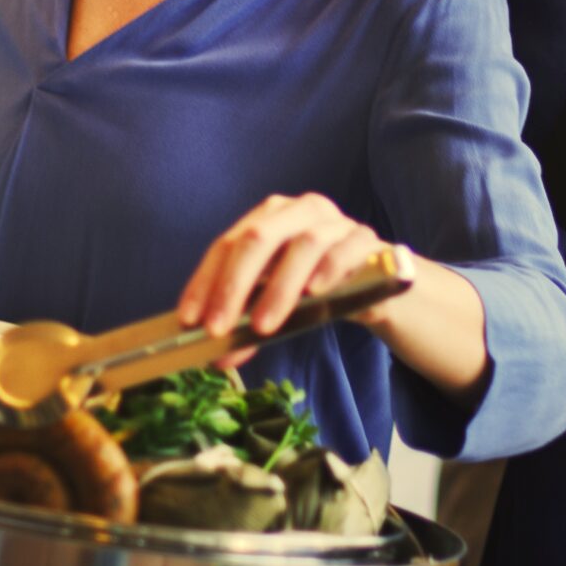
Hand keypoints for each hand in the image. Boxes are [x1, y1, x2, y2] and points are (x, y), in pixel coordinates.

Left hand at [178, 193, 406, 343]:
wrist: (375, 287)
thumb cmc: (315, 289)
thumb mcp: (276, 301)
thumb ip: (247, 320)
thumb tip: (218, 354)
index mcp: (267, 218)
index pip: (226, 245)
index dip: (205, 281)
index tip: (190, 319)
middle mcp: (297, 211)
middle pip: (258, 238)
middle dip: (233, 285)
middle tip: (218, 329)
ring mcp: (335, 222)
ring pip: (303, 244)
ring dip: (279, 288)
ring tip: (263, 327)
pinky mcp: (366, 240)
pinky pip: (345, 250)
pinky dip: (327, 270)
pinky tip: (314, 294)